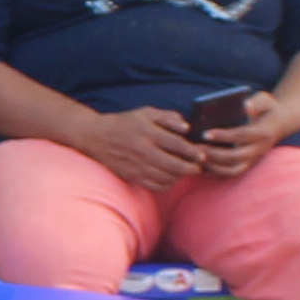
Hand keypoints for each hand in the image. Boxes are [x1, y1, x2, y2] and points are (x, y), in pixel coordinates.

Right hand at [71, 103, 208, 191]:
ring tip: (185, 172)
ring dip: (180, 177)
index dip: (193, 151)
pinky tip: (171, 178)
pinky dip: (167, 184)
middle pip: (174, 165)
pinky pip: (155, 186)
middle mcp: (143, 150)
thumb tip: (187, 127)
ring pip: (166, 178)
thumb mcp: (146, 113)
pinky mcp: (132, 176)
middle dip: (191, 168)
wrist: (97, 137)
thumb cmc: (125, 123)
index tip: (202, 155)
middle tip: (198, 167)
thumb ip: (168, 117)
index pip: (177, 144)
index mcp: (148, 132)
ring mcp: (137, 166)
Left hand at [194, 92, 299, 175]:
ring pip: (232, 170)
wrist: (279, 123)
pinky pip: (229, 174)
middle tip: (196, 148)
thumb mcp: (266, 100)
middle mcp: (258, 150)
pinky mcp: (246, 165)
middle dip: (214, 154)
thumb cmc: (267, 108)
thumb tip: (246, 106)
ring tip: (196, 158)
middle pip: (235, 157)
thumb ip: (257, 102)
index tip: (205, 133)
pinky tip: (199, 167)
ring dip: (213, 167)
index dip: (223, 136)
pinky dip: (214, 172)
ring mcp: (253, 160)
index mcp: (263, 133)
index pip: (241, 136)